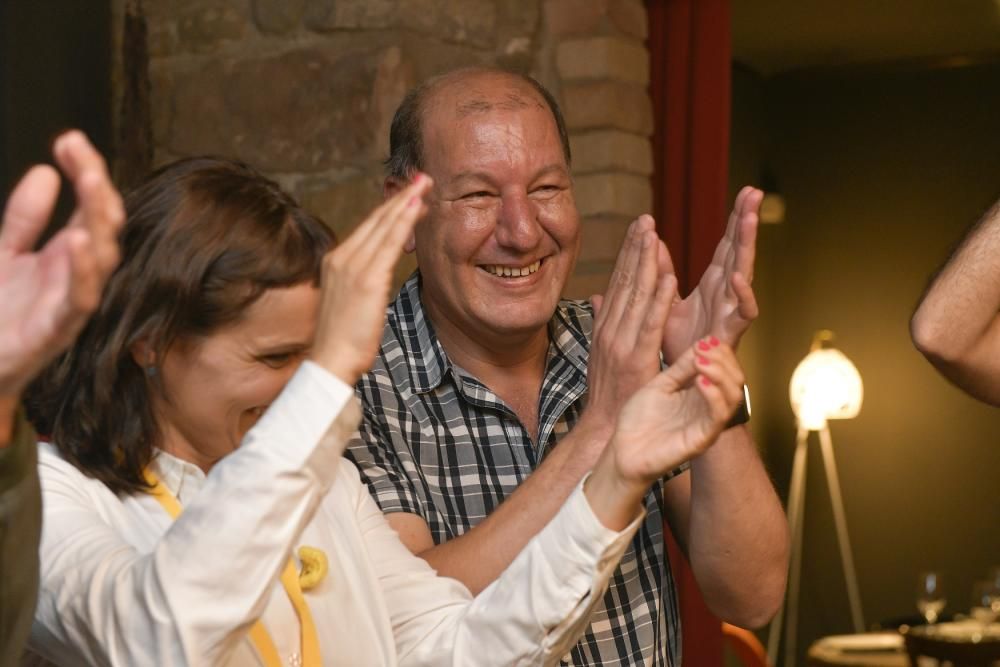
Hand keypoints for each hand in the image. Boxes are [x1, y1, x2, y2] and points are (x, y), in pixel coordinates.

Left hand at [0, 131, 124, 398]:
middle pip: (105, 225)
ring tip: (90, 183)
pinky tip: (78, 240)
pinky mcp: (58, 329)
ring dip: (99, 220)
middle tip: (82, 154)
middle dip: (97, 188)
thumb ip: (24, 217)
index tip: (70, 139)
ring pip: (103, 257)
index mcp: (69, 254)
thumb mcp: (5, 253)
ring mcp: (72, 301)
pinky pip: (81, 298)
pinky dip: (84, 269)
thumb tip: (45, 172)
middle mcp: (78, 274)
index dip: (86, 171)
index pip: (91, 206)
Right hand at [311, 175, 432, 383]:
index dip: (389, 209)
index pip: (367, 228)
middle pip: (375, 220)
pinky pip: (389, 242)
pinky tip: (418, 207)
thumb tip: (376, 276)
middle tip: (422, 178)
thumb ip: (360, 282)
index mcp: (335, 262)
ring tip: (425, 184)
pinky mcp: (367, 279)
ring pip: (384, 226)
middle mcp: (341, 258)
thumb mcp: (349, 302)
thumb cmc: (342, 340)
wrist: (331, 360)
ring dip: (406, 202)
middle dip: (401, 197)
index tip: (408, 194)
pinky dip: (404, 221)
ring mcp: (352, 266)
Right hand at [582, 215, 677, 438]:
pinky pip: (650, 324)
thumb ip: (603, 321)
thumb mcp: (604, 351)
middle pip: (625, 282)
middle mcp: (611, 330)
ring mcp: (621, 344)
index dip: (629, 253)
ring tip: (654, 234)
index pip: (619, 283)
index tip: (639, 227)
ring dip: (645, 263)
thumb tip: (598, 296)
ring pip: (636, 296)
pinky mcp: (636, 359)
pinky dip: (659, 300)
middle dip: (635, 248)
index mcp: (607, 327)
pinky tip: (669, 277)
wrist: (604, 429)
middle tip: (646, 218)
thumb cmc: (609, 393)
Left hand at [583, 337, 745, 529]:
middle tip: (704, 348)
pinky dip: (713, 396)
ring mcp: (707, 424)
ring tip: (701, 361)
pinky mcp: (701, 439)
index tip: (705, 340)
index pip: (725, 368)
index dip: (720, 351)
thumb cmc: (638, 420)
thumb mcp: (660, 385)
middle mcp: (708, 408)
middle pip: (736, 380)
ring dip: (721, 373)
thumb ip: (681, 368)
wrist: (622, 451)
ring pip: (733, 396)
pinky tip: (699, 381)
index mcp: (699, 394)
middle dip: (724, 359)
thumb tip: (703, 343)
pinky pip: (717, 417)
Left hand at [661, 186, 761, 362]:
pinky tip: (736, 274)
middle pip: (738, 251)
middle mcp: (725, 294)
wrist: (680, 382)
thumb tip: (654, 243)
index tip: (746, 191)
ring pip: (744, 273)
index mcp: (713, 285)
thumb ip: (662, 273)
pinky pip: (742, 313)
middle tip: (755, 191)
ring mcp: (730, 312)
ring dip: (748, 245)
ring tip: (749, 218)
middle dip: (746, 222)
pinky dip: (741, 294)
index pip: (726, 245)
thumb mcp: (666, 302)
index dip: (735, 220)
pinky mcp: (731, 334)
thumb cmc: (680, 345)